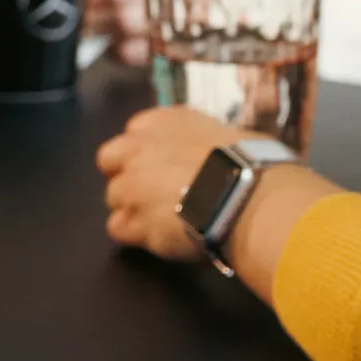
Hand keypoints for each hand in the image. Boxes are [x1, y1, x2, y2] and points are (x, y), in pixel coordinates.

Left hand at [98, 105, 333, 299]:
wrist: (248, 194)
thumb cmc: (251, 162)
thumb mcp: (229, 134)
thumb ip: (206, 142)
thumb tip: (220, 155)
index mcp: (163, 121)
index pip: (135, 132)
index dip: (147, 153)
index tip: (163, 166)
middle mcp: (139, 147)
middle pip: (109, 161)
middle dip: (126, 175)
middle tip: (152, 193)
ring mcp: (132, 184)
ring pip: (114, 198)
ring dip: (133, 208)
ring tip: (163, 221)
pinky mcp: (135, 220)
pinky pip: (119, 229)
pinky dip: (136, 235)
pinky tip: (161, 238)